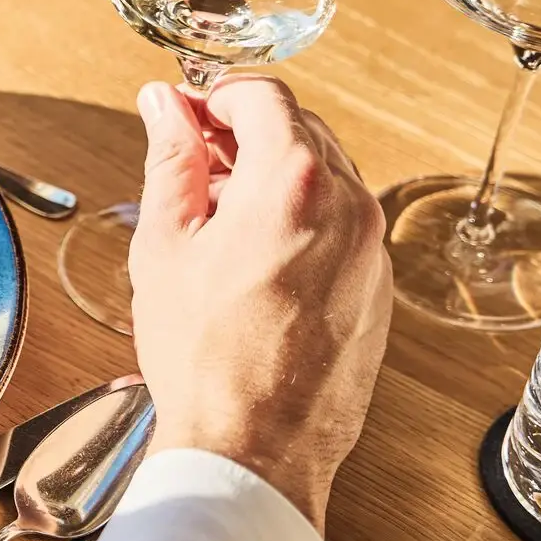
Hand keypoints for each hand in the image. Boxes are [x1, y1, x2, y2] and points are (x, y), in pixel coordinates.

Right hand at [128, 76, 391, 531]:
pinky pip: (339, 224)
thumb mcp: (166, 243)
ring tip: (213, 217)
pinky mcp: (376, 286)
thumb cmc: (207, 358)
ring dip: (270, 176)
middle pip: (299, 129)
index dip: (215, 95)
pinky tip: (249, 257)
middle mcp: (347, 205)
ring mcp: (370, 248)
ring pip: (322, 176)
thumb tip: (163, 106)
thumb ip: (169, 160)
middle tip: (189, 162)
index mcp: (292, 181)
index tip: (185, 114)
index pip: (262, 95)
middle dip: (242, 133)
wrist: (256, 445)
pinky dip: (297, 218)